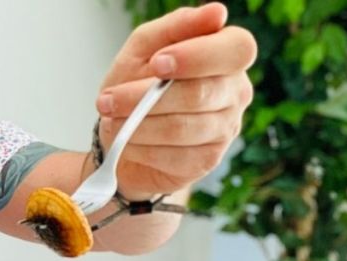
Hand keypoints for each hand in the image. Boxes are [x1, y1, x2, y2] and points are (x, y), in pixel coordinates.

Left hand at [96, 3, 256, 198]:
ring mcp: (226, 128)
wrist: (122, 132)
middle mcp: (236, 92)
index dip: (198, 57)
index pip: (237, 50)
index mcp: (228, 55)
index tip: (158, 63)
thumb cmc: (138, 82)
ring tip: (110, 119)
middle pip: (200, 93)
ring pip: (183, 128)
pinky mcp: (208, 160)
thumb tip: (217, 13)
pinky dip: (142, 147)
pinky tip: (126, 140)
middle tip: (109, 99)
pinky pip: (175, 156)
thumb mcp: (145, 47)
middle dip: (145, 97)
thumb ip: (176, 27)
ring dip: (137, 125)